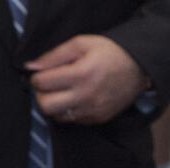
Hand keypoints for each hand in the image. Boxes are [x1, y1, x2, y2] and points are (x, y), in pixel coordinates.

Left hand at [28, 35, 147, 124]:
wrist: (138, 69)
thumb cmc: (109, 53)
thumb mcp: (81, 44)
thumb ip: (54, 55)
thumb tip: (31, 67)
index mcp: (80, 74)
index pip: (42, 83)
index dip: (37, 77)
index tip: (44, 73)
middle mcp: (86, 96)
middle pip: (46, 105)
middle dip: (41, 95)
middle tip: (48, 86)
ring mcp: (92, 110)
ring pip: (57, 116)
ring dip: (54, 105)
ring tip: (61, 92)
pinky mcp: (98, 119)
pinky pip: (72, 120)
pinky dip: (68, 111)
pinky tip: (75, 99)